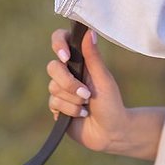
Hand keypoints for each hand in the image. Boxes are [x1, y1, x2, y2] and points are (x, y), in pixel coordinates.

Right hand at [47, 28, 129, 153]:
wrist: (110, 133)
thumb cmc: (111, 103)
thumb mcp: (103, 79)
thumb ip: (94, 57)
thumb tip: (89, 31)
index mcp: (80, 59)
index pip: (61, 40)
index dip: (58, 44)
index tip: (66, 57)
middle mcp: (69, 72)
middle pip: (53, 67)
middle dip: (69, 83)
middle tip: (86, 94)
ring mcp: (62, 89)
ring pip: (53, 87)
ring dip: (72, 100)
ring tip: (87, 106)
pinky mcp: (57, 106)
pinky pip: (53, 103)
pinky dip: (69, 110)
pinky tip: (80, 114)